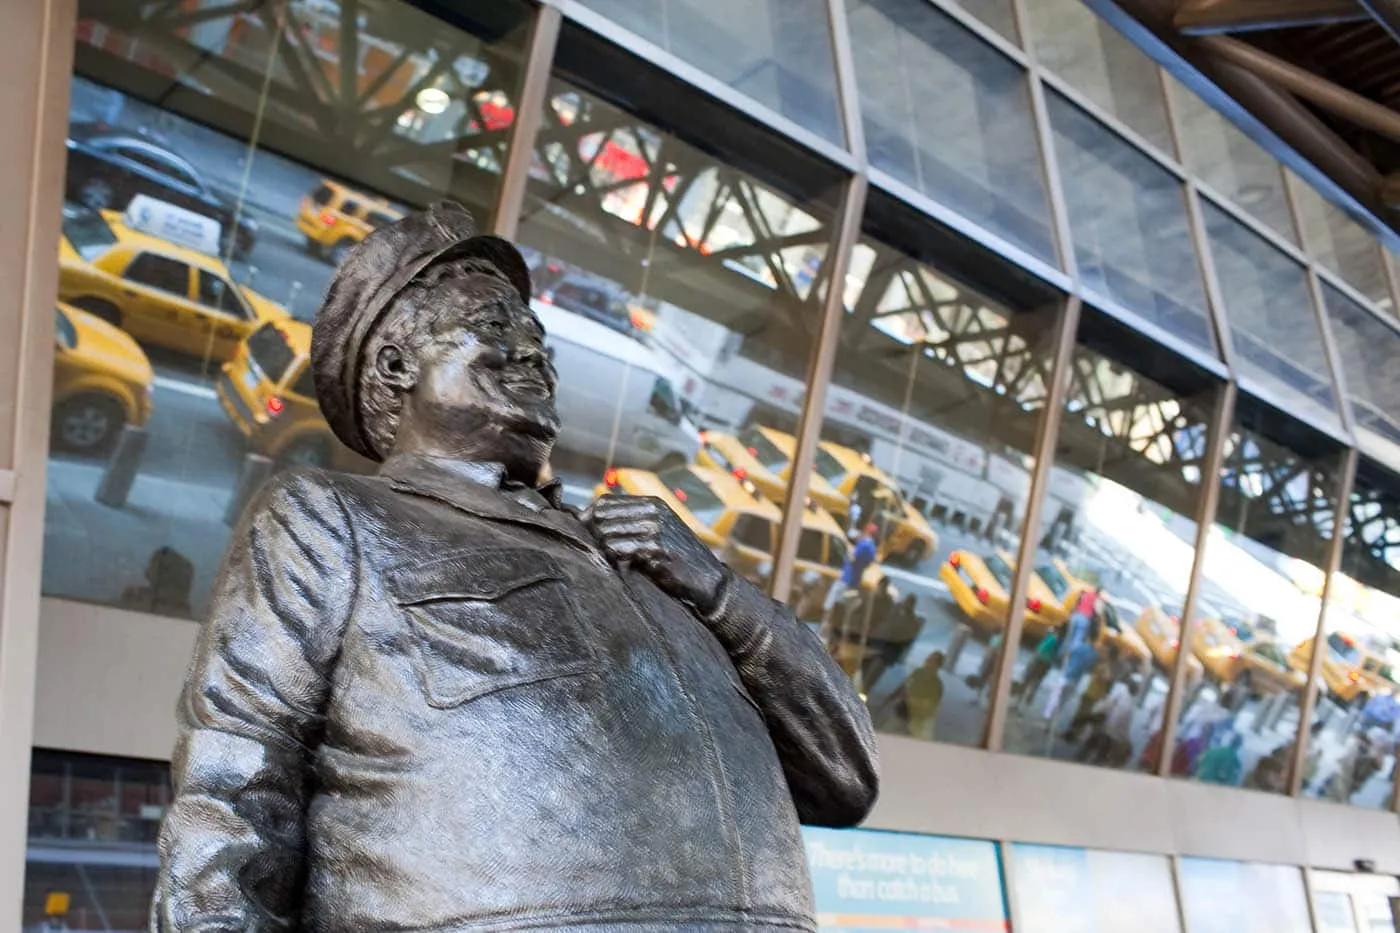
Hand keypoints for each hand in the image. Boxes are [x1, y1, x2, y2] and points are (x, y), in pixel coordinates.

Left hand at [582, 494, 725, 612]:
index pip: (604, 502)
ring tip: (610, 561)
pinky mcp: (657, 549)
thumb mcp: (658, 532)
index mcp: (653, 504)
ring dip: (603, 550)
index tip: (584, 536)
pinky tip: (621, 567)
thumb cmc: (678, 559)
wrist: (709, 579)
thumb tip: (588, 520)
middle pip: (602, 516)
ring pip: (607, 533)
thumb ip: (631, 523)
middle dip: (593, 534)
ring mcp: (656, 529)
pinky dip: (614, 559)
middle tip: (595, 552)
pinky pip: (620, 550)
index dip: (588, 518)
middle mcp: (654, 512)